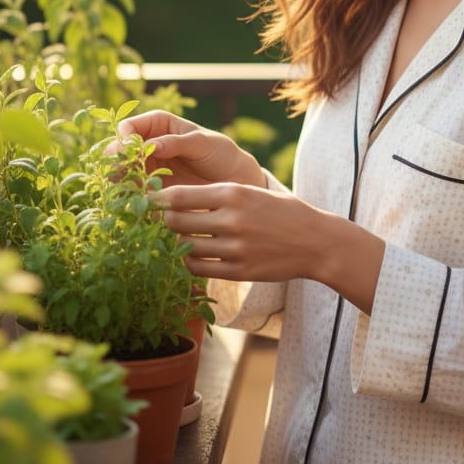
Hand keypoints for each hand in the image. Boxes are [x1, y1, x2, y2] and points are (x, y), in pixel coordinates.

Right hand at [116, 110, 266, 188]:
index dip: (124, 139)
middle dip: (117, 162)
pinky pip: (131, 192)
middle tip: (120, 174)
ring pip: (120, 173)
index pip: (130, 127)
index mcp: (159, 124)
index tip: (130, 151)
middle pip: (119, 151)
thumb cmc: (221, 154)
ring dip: (119, 181)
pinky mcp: (150, 190)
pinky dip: (129, 196)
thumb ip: (176, 142)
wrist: (233, 181)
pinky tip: (135, 201)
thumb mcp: (202, 143)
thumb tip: (151, 145)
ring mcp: (147, 168)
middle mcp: (148, 145)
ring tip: (129, 189)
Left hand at [160, 180, 385, 314]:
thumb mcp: (252, 192)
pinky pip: (199, 269)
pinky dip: (190, 263)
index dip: (157, 199)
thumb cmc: (281, 212)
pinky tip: (194, 256)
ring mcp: (235, 248)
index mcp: (233, 193)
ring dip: (176, 244)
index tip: (147, 201)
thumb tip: (175, 199)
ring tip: (177, 239)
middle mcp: (231, 219)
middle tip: (158, 222)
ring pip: (185, 247)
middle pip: (176, 222)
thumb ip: (217, 195)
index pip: (179, 196)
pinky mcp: (239, 271)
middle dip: (162, 222)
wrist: (316, 241)